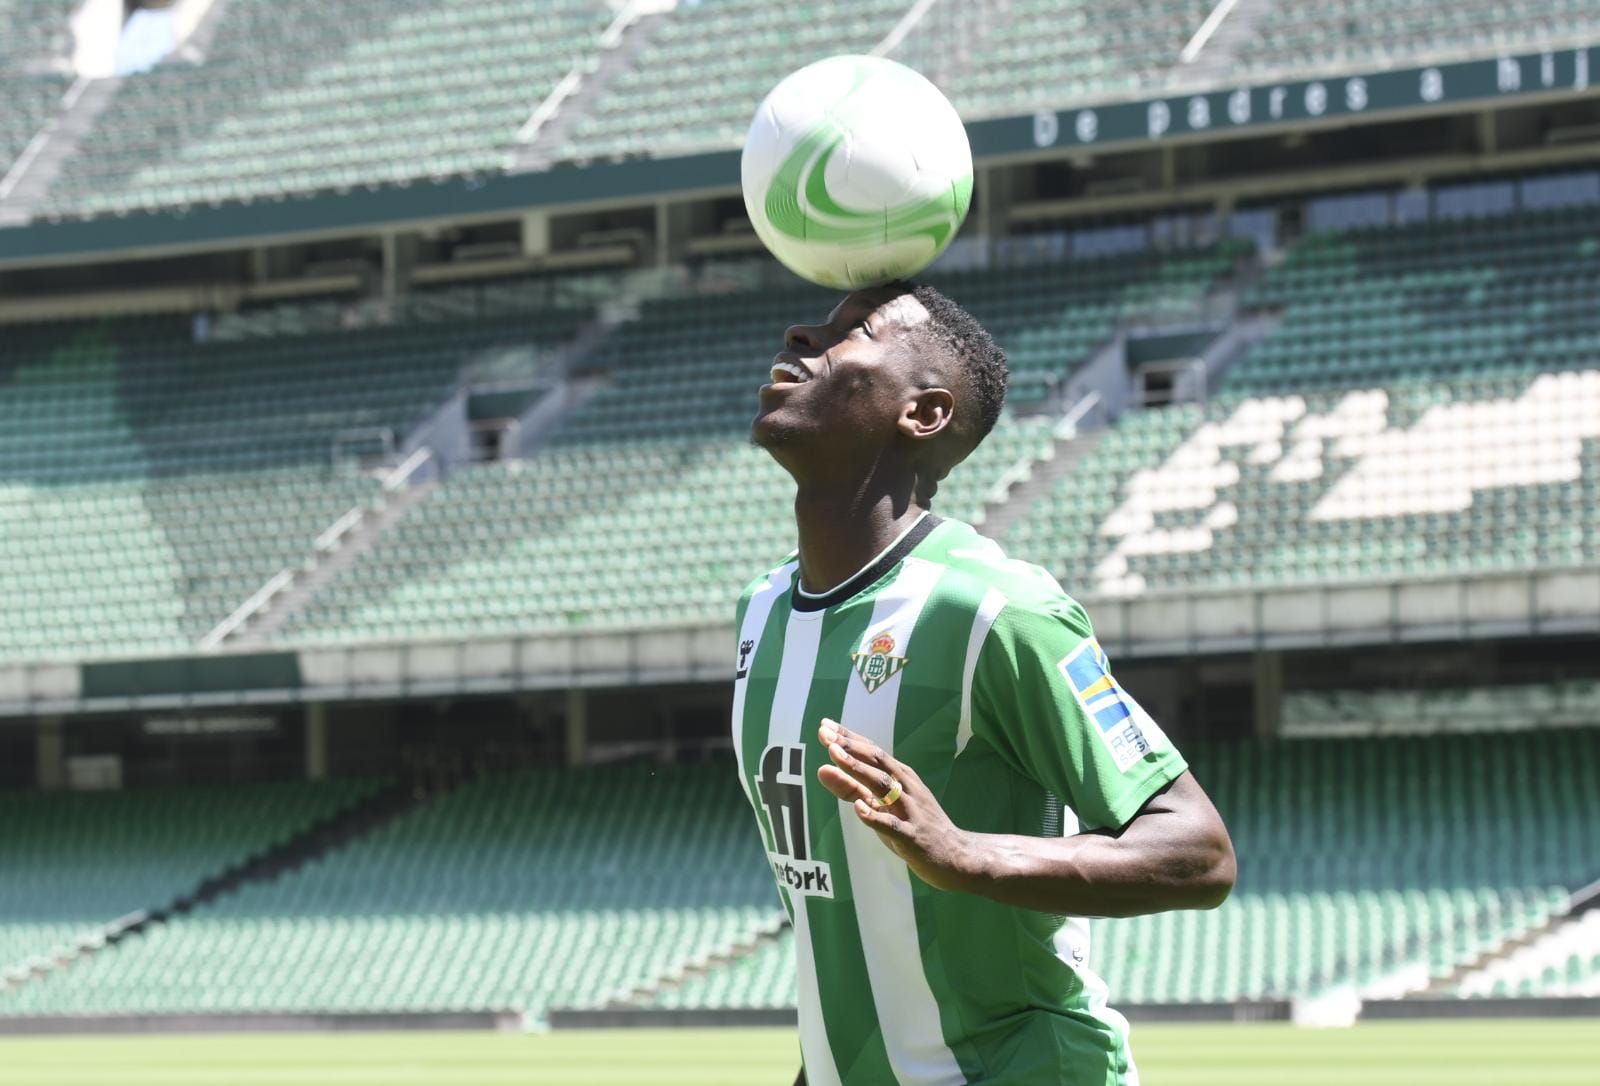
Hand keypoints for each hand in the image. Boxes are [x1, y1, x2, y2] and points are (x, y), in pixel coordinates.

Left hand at [815, 718, 978, 892]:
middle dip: (850, 746)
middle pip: (877, 762)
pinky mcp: (912, 837)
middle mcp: (906, 788)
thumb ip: (851, 787)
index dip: (848, 737)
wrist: (955, 856)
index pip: (872, 751)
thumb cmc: (912, 826)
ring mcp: (910, 811)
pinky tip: (859, 808)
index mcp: (900, 777)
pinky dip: (875, 816)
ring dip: (858, 770)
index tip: (824, 725)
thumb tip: (822, 768)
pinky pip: (892, 825)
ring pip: (883, 787)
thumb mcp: (880, 804)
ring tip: (834, 756)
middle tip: (825, 734)